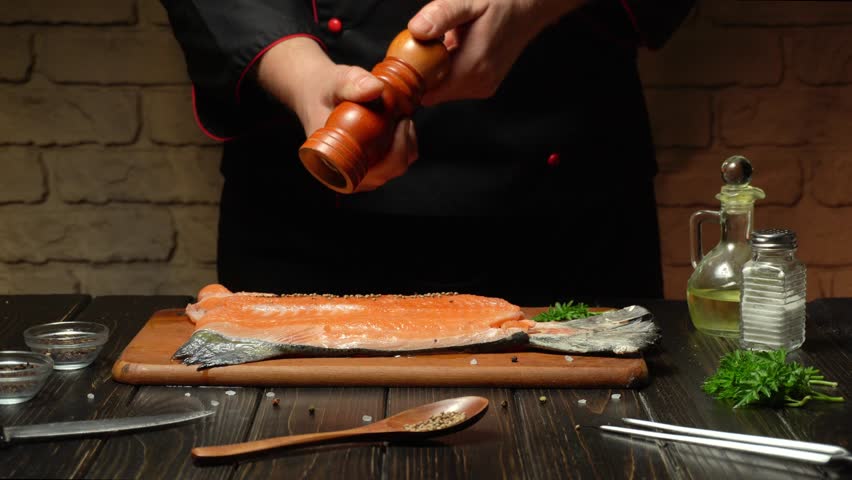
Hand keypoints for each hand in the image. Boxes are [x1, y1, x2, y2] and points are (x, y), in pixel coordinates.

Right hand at [256, 38, 416, 191]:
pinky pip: (394, 163)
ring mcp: (358, 171)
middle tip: (403, 117)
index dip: (395, 154)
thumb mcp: (335, 81)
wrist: (315, 90)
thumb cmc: (323, 89)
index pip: (373, 175)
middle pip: (389, 172)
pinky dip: (404, 146)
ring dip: (406, 144)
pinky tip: (400, 126)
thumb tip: (376, 89)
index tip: (399, 123)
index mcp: (333, 164)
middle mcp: (345, 174)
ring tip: (400, 118)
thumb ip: (352, 83)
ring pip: (395, 168)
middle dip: (405, 144)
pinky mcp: (367, 164)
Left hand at [407, 0, 584, 104]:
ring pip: (442, 89)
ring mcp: (484, 86)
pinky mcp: (485, 83)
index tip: (401, 59)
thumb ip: (441, 15)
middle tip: (417, 46)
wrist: (531, 5)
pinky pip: (454, 84)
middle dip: (420, 74)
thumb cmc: (503, 0)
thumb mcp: (469, 0)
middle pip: (432, 93)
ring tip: (436, 44)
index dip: (410, 80)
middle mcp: (479, 84)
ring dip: (433, 71)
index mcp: (473, 68)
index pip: (427, 93)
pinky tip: (449, 49)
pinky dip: (446, 70)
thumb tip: (416, 30)